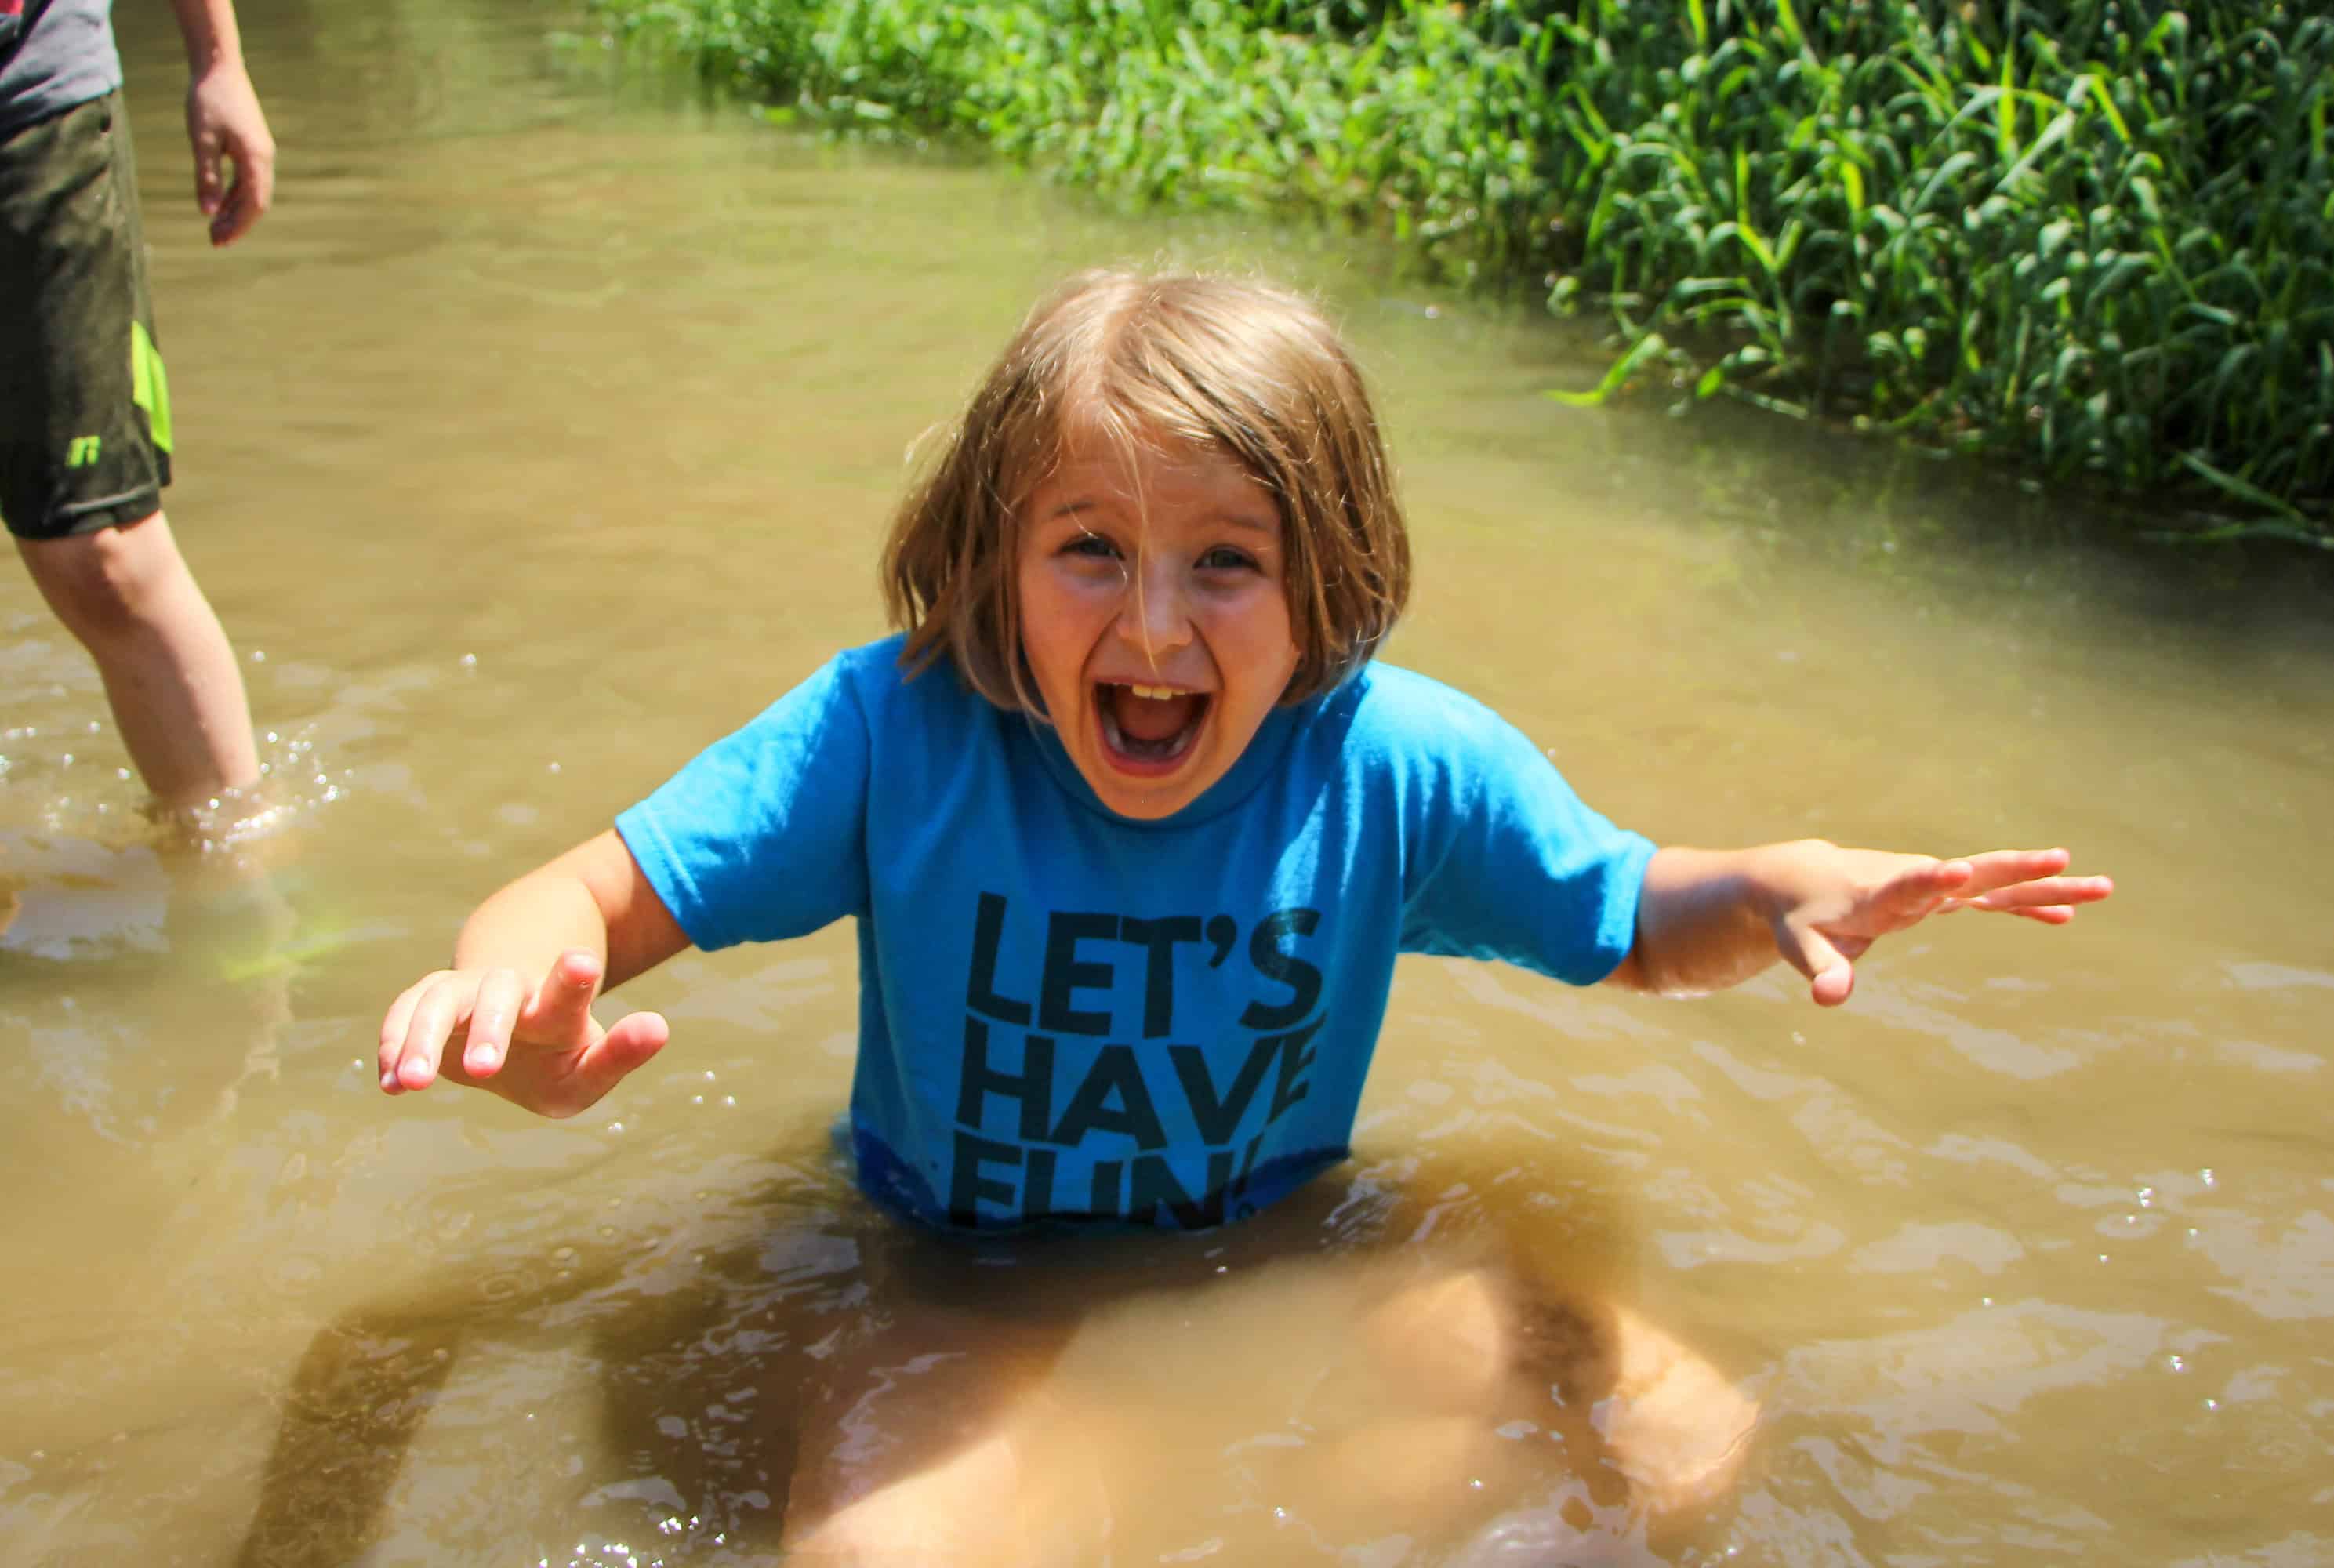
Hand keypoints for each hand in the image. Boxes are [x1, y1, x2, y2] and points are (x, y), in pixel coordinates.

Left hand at [185, 61, 273, 245]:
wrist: (219, 66)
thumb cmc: (207, 100)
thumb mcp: (201, 140)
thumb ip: (206, 177)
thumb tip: (207, 213)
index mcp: (256, 158)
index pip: (255, 204)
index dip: (239, 226)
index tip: (219, 241)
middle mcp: (264, 158)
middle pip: (257, 202)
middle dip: (237, 224)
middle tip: (214, 241)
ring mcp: (260, 152)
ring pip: (253, 192)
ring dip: (235, 211)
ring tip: (214, 227)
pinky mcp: (251, 146)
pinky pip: (247, 179)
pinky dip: (234, 195)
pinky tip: (218, 204)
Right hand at [378, 950, 669, 1117]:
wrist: (505, 1033)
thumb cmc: (553, 1058)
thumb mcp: (588, 1071)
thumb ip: (620, 1055)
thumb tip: (659, 1027)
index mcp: (555, 1007)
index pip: (567, 990)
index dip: (573, 977)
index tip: (582, 961)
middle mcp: (508, 992)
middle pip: (498, 995)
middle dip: (491, 1027)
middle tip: (485, 1071)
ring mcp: (463, 995)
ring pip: (438, 1003)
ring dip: (422, 1039)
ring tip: (414, 1085)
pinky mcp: (425, 1004)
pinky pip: (402, 1017)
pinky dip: (393, 1045)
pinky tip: (390, 1084)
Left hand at [1768, 845, 2112, 1007]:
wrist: (1804, 878)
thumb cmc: (1803, 916)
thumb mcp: (1802, 946)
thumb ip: (1820, 968)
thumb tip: (1829, 998)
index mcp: (1881, 892)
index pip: (1911, 884)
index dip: (1933, 880)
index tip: (1959, 871)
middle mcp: (1918, 881)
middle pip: (1975, 874)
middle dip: (2017, 869)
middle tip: (2063, 860)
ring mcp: (1937, 885)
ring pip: (1998, 882)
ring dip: (2046, 885)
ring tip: (2103, 887)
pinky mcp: (1945, 894)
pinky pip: (1994, 899)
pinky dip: (2028, 905)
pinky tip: (2067, 917)